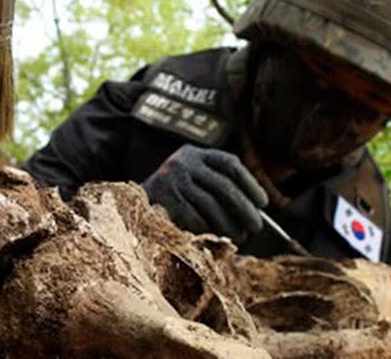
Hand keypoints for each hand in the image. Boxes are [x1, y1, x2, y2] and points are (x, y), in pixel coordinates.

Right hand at [142, 145, 267, 243]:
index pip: (229, 164)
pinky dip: (208, 230)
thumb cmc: (171, 197)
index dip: (250, 183)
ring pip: (210, 205)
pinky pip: (194, 217)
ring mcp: (171, 179)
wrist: (127, 204)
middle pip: (223, 186)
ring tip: (239, 237)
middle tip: (256, 227)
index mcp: (194, 153)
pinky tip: (214, 237)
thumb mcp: (191, 180)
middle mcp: (183, 162)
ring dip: (228, 224)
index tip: (263, 203)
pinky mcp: (163, 199)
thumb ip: (216, 187)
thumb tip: (254, 211)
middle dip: (244, 209)